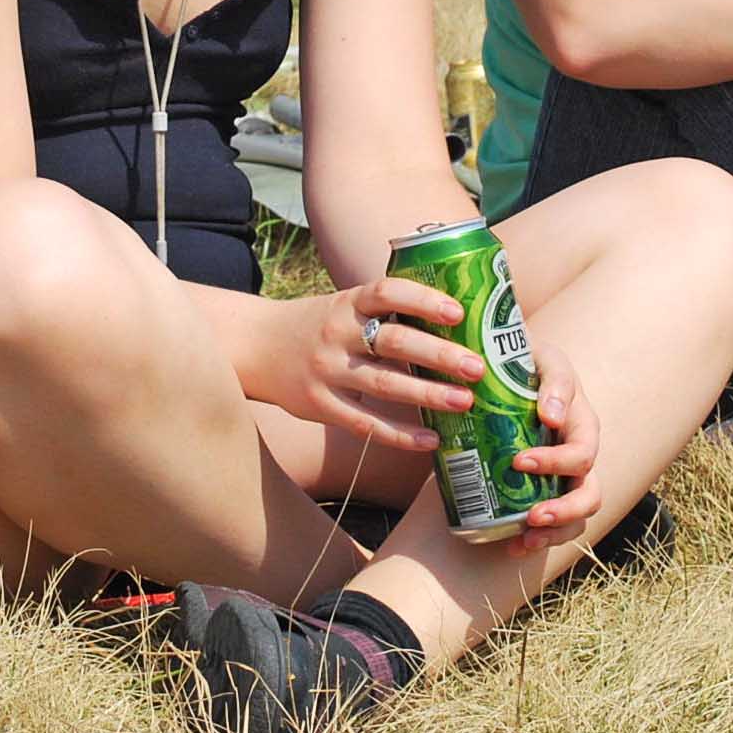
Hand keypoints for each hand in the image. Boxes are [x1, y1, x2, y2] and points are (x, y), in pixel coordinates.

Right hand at [260, 276, 489, 455]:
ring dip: (429, 396)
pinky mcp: (320, 406)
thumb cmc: (319, 325)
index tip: (458, 312)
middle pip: (394, 342)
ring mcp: (327, 371)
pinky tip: (431, 439)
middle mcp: (337, 333)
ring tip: (466, 401)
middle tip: (477, 367)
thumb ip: (386, 313)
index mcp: (348, 302)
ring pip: (384, 385)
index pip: (388, 292)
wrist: (256, 346)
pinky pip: (365, 423)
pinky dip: (400, 434)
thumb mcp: (344, 305)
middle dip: (439, 355)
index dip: (424, 300)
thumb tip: (456, 324)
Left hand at [505, 328, 602, 553]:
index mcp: (583, 426)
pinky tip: (512, 544)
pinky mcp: (546, 492)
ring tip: (523, 540)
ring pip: (577, 519)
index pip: (582, 453)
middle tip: (532, 516)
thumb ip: (555, 380)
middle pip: (590, 496)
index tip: (519, 461)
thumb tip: (553, 415)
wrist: (509, 371)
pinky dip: (536, 540)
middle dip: (565, 511)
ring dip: (554, 533)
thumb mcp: (546, 359)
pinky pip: (554, 526)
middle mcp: (580, 458)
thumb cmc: (530, 362)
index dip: (556, 463)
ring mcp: (565, 479)